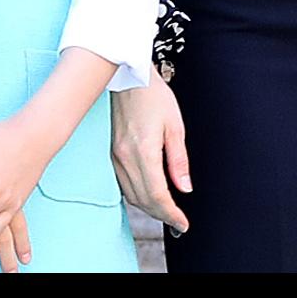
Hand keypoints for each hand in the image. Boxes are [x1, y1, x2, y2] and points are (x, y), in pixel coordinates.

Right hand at [111, 66, 190, 233]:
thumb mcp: (175, 125)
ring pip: (130, 194)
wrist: (127, 74)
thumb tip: (185, 188)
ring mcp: (115, 153)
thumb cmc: (153, 94)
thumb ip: (178, 160)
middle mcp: (125, 156)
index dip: (171, 214)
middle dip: (161, 214)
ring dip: (148, 207)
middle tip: (177, 220)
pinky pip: (122, 182)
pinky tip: (146, 193)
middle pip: (143, 199)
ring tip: (165, 210)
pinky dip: (135, 194)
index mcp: (144, 151)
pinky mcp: (111, 150)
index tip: (183, 223)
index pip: (158, 195)